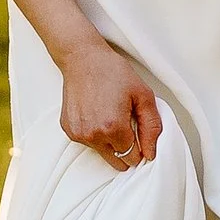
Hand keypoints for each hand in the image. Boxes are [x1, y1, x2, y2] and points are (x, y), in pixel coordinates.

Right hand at [57, 34, 163, 169]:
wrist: (83, 59)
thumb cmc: (113, 72)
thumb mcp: (143, 95)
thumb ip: (151, 127)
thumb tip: (151, 152)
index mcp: (113, 127)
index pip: (132, 158)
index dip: (140, 148)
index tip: (140, 134)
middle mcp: (93, 135)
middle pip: (117, 160)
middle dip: (126, 149)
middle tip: (127, 125)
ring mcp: (78, 134)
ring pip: (102, 152)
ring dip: (110, 142)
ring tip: (111, 115)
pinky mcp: (68, 130)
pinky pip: (88, 143)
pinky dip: (95, 134)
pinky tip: (97, 114)